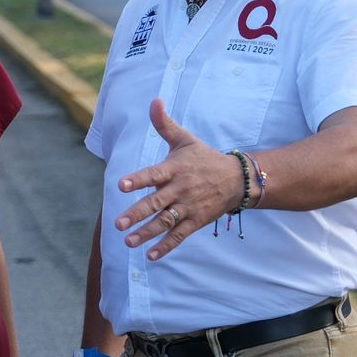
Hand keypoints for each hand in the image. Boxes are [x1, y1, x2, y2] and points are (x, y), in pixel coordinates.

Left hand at [112, 99, 243, 259]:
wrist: (237, 179)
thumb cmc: (204, 158)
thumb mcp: (185, 139)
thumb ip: (164, 124)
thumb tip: (154, 100)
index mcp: (174, 169)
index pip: (152, 174)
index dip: (137, 179)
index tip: (121, 185)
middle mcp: (179, 190)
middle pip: (155, 203)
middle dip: (137, 213)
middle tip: (118, 223)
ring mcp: (188, 207)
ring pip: (165, 222)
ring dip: (146, 233)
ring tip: (128, 241)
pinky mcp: (196, 221)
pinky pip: (179, 235)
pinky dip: (166, 246)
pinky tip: (150, 256)